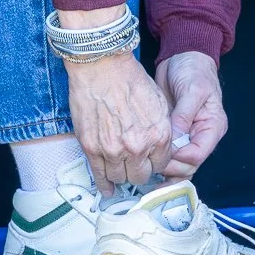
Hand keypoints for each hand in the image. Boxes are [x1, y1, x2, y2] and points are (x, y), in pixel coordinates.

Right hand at [63, 49, 174, 190]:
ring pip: (120, 178)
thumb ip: (162, 129)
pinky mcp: (92, 148)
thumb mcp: (159, 103)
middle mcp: (138, 147)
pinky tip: (107, 189)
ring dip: (121, 175)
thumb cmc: (130, 79)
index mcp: (159, 135)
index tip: (149, 161)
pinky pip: (100, 176)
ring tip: (119, 170)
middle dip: (139, 171)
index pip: (161, 165)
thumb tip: (160, 147)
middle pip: (141, 176)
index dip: (154, 163)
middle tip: (134, 164)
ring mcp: (113, 150)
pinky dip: (104, 185)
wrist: (101, 66)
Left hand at [156, 51, 226, 177]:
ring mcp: (186, 137)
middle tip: (149, 162)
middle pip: (188, 165)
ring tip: (145, 169)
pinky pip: (167, 156)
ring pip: (178, 166)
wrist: (183, 57)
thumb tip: (174, 138)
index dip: (180, 157)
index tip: (162, 152)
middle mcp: (201, 136)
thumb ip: (184, 115)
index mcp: (212, 127)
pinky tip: (145, 165)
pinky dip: (158, 163)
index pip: (198, 153)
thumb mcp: (192, 89)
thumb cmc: (193, 70)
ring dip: (164, 171)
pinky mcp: (171, 135)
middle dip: (170, 167)